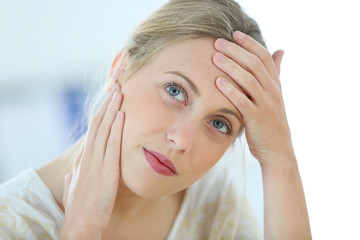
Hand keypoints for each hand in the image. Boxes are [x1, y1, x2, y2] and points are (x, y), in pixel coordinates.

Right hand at [61, 85, 123, 238]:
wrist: (81, 223)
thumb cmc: (81, 207)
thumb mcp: (76, 187)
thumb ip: (74, 176)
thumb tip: (72, 172)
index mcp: (84, 159)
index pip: (93, 130)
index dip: (101, 113)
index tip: (109, 100)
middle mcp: (89, 156)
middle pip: (98, 124)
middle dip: (106, 104)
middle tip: (115, 87)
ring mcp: (97, 162)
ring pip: (104, 129)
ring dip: (112, 110)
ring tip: (119, 93)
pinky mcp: (106, 170)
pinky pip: (112, 144)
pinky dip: (116, 128)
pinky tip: (121, 115)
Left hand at [213, 31, 293, 166]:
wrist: (277, 151)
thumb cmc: (271, 122)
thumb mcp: (275, 97)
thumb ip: (274, 75)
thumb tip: (280, 51)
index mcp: (276, 85)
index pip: (264, 57)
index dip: (250, 44)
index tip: (235, 34)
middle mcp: (273, 92)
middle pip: (255, 65)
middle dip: (236, 51)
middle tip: (218, 43)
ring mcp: (266, 105)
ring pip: (249, 80)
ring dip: (231, 67)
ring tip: (215, 57)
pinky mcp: (257, 119)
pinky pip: (243, 101)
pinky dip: (231, 90)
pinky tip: (218, 82)